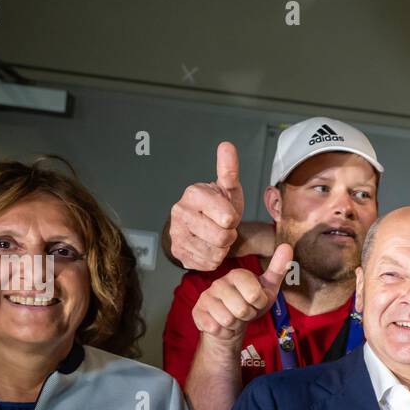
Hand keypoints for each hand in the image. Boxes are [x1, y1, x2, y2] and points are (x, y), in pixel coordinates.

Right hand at [169, 141, 245, 269]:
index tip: (227, 215)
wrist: (200, 227)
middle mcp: (180, 212)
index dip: (233, 219)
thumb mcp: (227, 189)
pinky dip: (213, 259)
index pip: (227, 218)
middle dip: (228, 235)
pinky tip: (209, 247)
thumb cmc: (217, 207)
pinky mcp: (178, 252)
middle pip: (223, 237)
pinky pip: (207, 263)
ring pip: (216, 252)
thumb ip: (228, 170)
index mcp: (194, 194)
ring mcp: (176, 234)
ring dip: (222, 248)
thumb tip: (226, 146)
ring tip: (216, 237)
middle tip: (223, 228)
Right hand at [191, 242, 292, 348]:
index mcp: (237, 274)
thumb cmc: (250, 304)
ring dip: (235, 325)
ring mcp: (207, 297)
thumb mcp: (268, 288)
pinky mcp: (198, 311)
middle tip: (245, 312)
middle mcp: (219, 283)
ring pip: (227, 320)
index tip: (256, 301)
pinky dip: (224, 332)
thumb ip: (278, 269)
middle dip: (248, 316)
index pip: (254, 295)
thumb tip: (287, 246)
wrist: (231, 324)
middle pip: (241, 309)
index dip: (259, 304)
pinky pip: (215, 328)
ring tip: (234, 318)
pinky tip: (223, 325)